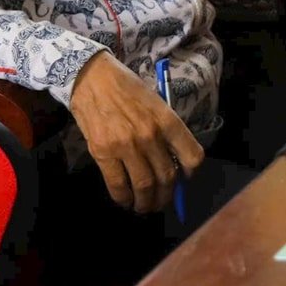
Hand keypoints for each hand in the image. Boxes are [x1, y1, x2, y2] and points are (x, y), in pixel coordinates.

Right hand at [68, 53, 203, 212]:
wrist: (92, 78)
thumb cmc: (127, 89)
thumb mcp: (156, 104)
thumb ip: (166, 131)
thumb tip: (172, 162)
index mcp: (168, 121)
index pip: (192, 157)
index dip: (191, 175)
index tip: (184, 180)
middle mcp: (151, 135)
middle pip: (168, 177)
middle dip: (167, 196)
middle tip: (162, 202)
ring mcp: (127, 145)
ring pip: (145, 186)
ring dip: (146, 203)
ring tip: (144, 207)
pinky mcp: (104, 153)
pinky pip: (118, 185)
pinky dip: (124, 198)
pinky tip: (125, 200)